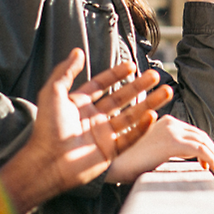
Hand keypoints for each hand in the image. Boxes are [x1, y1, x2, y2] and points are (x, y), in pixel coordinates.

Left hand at [21, 50, 172, 195]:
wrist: (48, 162)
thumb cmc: (47, 128)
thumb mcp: (53, 93)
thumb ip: (65, 71)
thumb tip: (78, 51)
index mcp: (79, 104)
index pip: (102, 85)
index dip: (116, 74)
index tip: (131, 66)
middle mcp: (93, 118)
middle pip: (122, 98)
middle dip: (139, 87)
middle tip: (156, 76)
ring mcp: (103, 135)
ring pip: (131, 117)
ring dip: (149, 104)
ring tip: (167, 92)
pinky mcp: (110, 152)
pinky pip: (130, 137)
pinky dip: (142, 128)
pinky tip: (153, 116)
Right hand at [103, 114, 213, 182]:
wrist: (115, 166)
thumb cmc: (130, 163)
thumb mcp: (153, 151)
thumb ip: (169, 149)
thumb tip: (189, 155)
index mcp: (164, 122)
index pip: (192, 132)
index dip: (204, 146)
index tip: (208, 162)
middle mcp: (170, 122)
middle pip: (200, 135)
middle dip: (211, 151)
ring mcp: (171, 131)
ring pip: (203, 142)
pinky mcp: (173, 142)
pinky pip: (200, 150)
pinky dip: (211, 159)